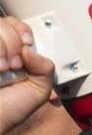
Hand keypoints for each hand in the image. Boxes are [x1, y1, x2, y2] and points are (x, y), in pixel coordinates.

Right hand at [0, 17, 54, 134]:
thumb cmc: (9, 111)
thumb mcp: (39, 89)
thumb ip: (45, 67)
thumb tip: (30, 49)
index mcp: (10, 54)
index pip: (14, 25)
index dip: (22, 31)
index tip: (27, 44)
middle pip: (2, 23)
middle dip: (12, 43)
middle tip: (14, 65)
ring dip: (1, 48)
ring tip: (3, 69)